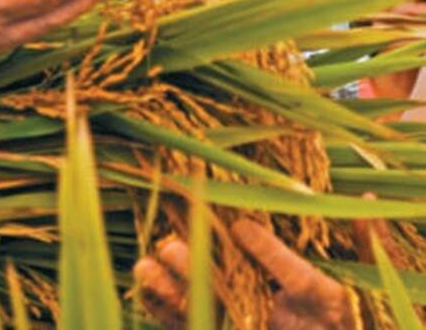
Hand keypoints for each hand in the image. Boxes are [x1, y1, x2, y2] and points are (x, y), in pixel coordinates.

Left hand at [134, 220, 363, 329]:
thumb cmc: (354, 315)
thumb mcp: (367, 284)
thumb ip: (366, 241)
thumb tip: (368, 194)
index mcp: (322, 302)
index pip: (295, 278)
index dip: (269, 254)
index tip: (241, 225)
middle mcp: (287, 323)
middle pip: (239, 302)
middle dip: (202, 276)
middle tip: (170, 246)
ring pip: (210, 319)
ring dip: (173, 296)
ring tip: (142, 266)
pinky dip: (168, 314)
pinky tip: (142, 291)